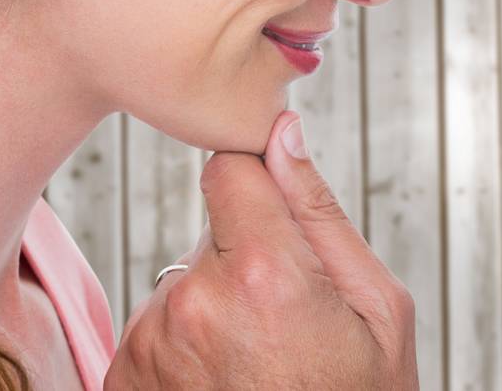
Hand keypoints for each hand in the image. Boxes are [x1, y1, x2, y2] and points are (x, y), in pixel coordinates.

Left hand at [104, 111, 418, 389]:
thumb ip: (320, 213)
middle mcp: (192, 303)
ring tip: (259, 367)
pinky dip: (183, 353)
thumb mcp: (378, 310)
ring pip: (182, 286)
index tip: (276, 219)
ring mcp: (150, 345)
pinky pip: (154, 333)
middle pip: (210, 234)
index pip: (230, 168)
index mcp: (263, 272)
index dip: (259, 188)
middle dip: (246, 261)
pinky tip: (226, 386)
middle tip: (288, 326)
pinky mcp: (123, 379)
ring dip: (212, 312)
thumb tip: (283, 135)